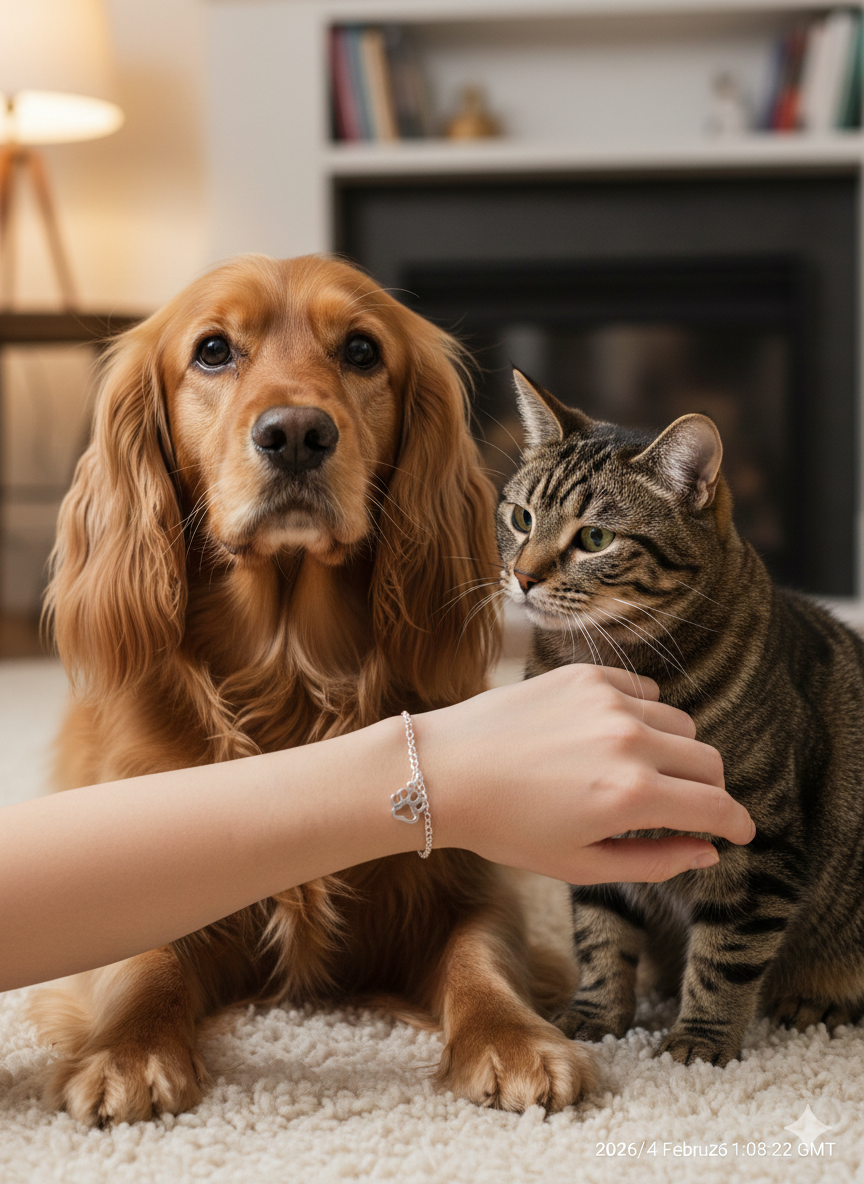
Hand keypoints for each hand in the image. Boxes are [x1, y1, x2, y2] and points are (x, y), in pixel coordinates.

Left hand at [419, 664, 752, 883]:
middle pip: (708, 761)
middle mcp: (629, 741)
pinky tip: (614, 736)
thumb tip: (707, 852)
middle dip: (707, 790)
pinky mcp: (586, 674)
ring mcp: (608, 701)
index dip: (738, 823)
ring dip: (674, 752)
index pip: (716, 805)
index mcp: (631, 796)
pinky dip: (644, 715)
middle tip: (684, 808)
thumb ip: (654, 860)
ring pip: (679, 724)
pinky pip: (644, 691)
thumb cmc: (507, 827)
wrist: (444, 771)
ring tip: (636, 773)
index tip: (741, 832)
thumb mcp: (581, 864)